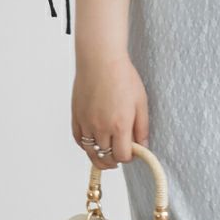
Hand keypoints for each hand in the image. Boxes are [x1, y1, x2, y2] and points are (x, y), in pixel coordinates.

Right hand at [72, 52, 149, 169]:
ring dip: (100, 157)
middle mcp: (100, 127)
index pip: (123, 156)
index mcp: (119, 125)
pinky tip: (94, 144)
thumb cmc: (123, 77)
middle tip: (121, 156)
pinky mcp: (76, 117)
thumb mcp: (141, 102)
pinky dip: (86, 146)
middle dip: (115, 159)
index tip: (133, 152)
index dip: (130, 157)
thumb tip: (143, 146)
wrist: (100, 60)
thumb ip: (142, 127)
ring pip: (90, 152)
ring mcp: (86, 123)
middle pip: (106, 157)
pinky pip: (79, 140)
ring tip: (108, 157)